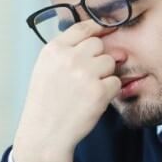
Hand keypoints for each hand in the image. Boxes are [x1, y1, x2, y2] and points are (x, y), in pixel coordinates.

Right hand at [12, 21, 121, 161]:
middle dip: (98, 59)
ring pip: (110, 63)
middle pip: (99, 45)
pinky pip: (116, 82)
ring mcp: (85, 73)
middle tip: (87, 78)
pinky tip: (93, 101)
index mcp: (53, 50)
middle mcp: (69, 58)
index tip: (107, 32)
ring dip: (104, 76)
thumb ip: (70, 51)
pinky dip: (109, 92)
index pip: (83, 27)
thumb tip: (107, 38)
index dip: (98, 29)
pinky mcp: (99, 91)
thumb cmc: (46, 102)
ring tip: (87, 91)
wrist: (45, 134)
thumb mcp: (47, 69)